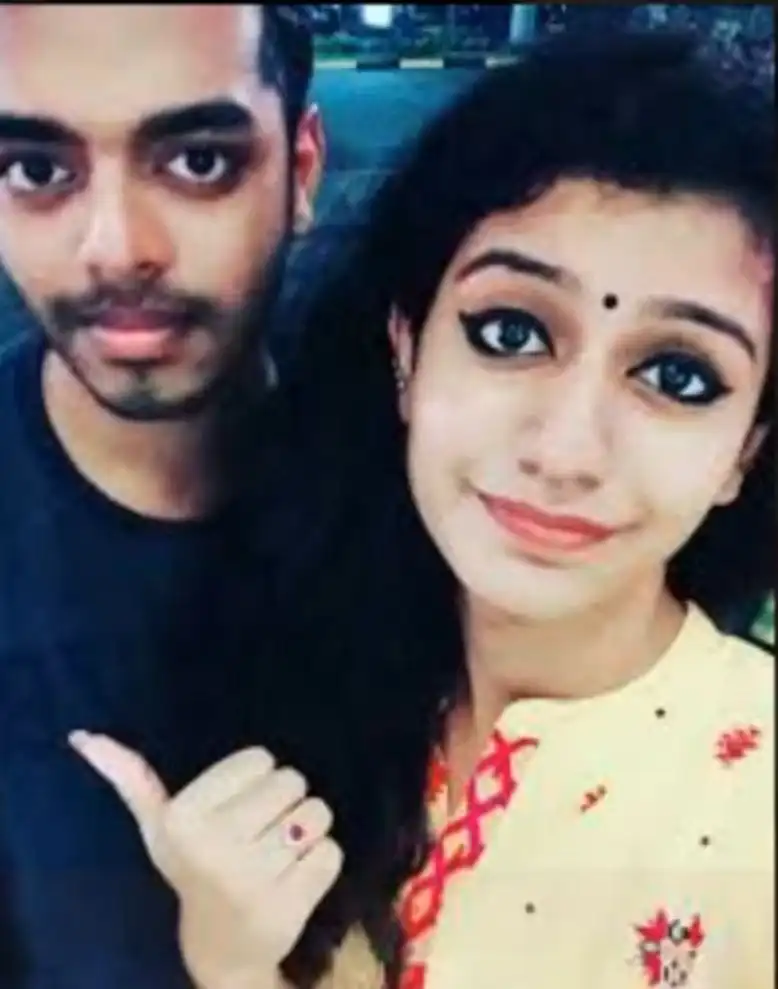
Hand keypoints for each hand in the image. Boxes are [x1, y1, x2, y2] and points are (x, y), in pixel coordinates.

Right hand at [69, 731, 342, 988]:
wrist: (220, 948)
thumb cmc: (192, 869)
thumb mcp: (158, 826)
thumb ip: (129, 777)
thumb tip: (83, 735)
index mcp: (183, 818)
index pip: (261, 758)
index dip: (255, 780)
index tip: (233, 811)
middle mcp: (214, 847)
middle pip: (292, 780)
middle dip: (284, 802)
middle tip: (259, 833)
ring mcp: (253, 879)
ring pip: (317, 813)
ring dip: (307, 831)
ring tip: (279, 853)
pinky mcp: (291, 905)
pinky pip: (332, 851)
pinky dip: (321, 862)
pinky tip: (293, 880)